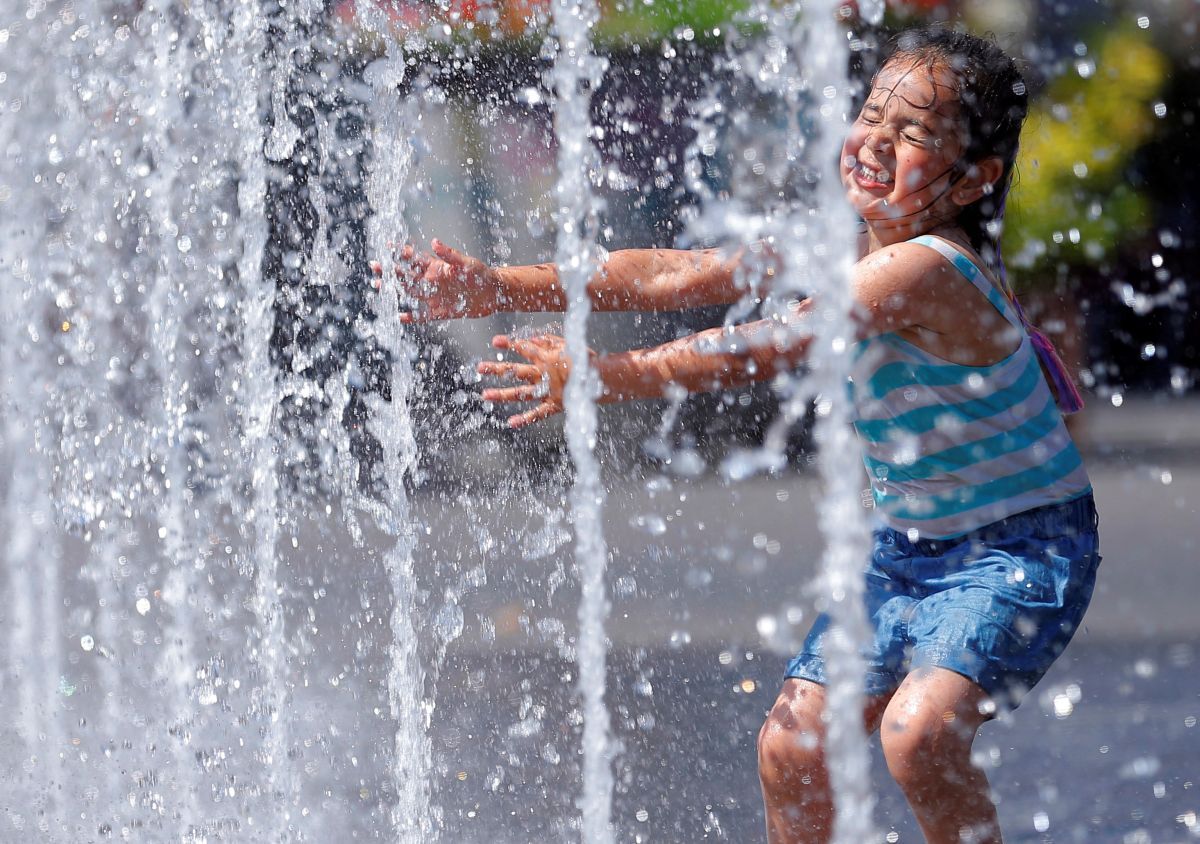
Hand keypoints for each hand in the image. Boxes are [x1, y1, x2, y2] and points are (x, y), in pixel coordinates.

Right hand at [373, 239, 502, 321]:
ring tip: (378, 285)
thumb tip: (434, 242)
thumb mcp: (466, 263)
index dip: (400, 252)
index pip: (414, 258)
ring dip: (395, 289)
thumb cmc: (482, 274)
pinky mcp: (442, 311)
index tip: (386, 246)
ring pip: (410, 293)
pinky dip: (412, 317)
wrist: (495, 294)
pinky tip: (399, 317)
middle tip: (374, 266)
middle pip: (406, 275)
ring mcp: (435, 296)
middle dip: (390, 270)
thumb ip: (449, 255)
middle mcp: (433, 281)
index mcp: (437, 268)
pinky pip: (423, 316)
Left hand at [476, 334, 581, 428]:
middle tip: (479, 368)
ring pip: (521, 392)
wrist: (603, 378)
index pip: (524, 348)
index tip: (495, 342)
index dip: (510, 344)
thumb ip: (548, 341)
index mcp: (547, 357)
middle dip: (496, 369)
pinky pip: (539, 413)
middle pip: (515, 370)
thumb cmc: (584, 359)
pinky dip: (526, 419)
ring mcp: (547, 390)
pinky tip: (511, 423)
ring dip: (502, 394)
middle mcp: (543, 374)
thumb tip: (530, 340)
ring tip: (485, 395)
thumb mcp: (568, 344)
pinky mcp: (555, 405)